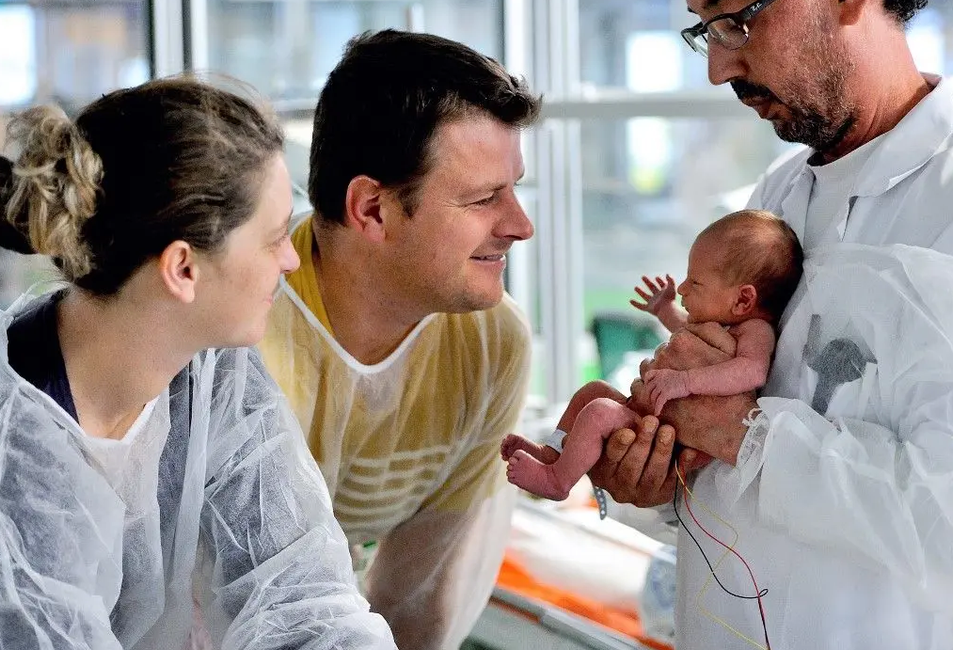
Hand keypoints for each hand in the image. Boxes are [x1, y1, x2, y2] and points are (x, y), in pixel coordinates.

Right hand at [588, 415, 710, 506]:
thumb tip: (619, 405)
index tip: (629, 431)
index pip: (610, 458)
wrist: (643, 454)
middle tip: (652, 421)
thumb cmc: (626, 435)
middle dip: (643, 443)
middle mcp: (618, 488)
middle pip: (631, 467)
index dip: (619, 445)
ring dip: (662, 451)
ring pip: (652, 475)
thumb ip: (614, 421)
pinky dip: (681, 465)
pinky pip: (672, 482)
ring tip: (668, 430)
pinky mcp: (661, 496)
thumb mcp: (613, 430)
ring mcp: (640, 495)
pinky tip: (688, 450)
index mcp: (601, 472)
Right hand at [631, 275, 676, 315]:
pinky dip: (636, 304)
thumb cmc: (670, 299)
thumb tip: (667, 274)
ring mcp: (653, 303)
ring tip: (635, 287)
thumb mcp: (671, 287)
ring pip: (645, 296)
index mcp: (664, 292)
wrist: (667, 310)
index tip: (656, 278)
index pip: (661, 285)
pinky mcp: (649, 308)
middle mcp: (658, 297)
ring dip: (640, 292)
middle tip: (642, 277)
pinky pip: (641, 306)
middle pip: (652, 288)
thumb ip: (670, 280)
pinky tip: (631, 301)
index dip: (659, 281)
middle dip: (647, 282)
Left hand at [635, 325, 751, 464]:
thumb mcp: (730, 349)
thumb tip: (690, 322)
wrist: (731, 423)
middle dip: (668, 366)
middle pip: (658, 356)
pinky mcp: (648, 399)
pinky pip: (637, 389)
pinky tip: (658, 401)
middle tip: (682, 381)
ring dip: (654, 379)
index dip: (681, 355)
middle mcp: (663, 355)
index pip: (672, 342)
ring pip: (645, 371)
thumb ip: (709, 330)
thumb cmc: (734, 386)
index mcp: (681, 340)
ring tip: (670, 391)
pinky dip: (645, 394)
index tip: (689, 367)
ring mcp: (653, 377)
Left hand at [644, 368, 689, 414]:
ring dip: (653, 404)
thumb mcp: (672, 374)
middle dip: (649, 396)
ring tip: (655, 408)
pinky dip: (657, 408)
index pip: (648, 375)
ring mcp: (661, 385)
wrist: (690, 380)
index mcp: (660, 373)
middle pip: (649, 389)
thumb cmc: (684, 379)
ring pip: (653, 396)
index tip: (649, 389)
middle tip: (652, 402)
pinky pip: (658, 402)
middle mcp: (659, 378)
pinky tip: (657, 413)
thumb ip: (665, 377)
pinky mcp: (665, 393)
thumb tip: (663, 384)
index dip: (646, 382)